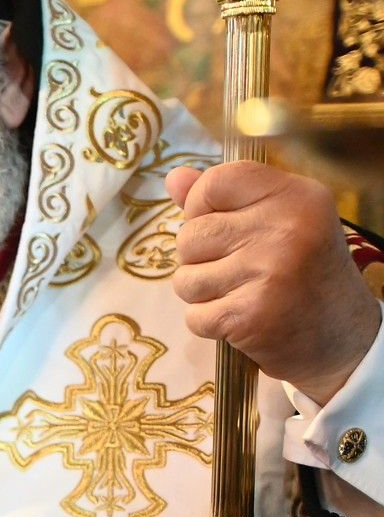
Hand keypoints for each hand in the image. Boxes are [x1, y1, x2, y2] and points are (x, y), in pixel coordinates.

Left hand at [167, 162, 380, 402]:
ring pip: (185, 278)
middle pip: (190, 234)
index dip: (202, 205)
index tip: (222, 224)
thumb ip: (224, 197)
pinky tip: (243, 318)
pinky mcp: (250, 315)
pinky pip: (194, 316)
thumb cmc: (304, 272)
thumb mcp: (279, 220)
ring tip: (243, 294)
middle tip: (242, 270)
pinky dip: (210, 322)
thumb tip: (173, 178)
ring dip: (203, 293)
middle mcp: (286, 229)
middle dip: (200, 257)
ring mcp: (269, 273)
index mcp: (296, 196)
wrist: (344, 338)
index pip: (216, 182)